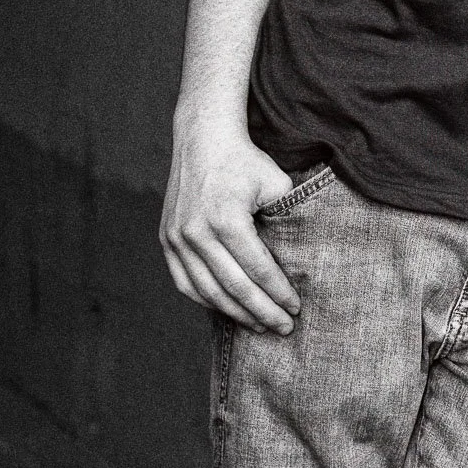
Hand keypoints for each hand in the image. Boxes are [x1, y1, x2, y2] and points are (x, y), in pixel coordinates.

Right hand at [160, 115, 300, 333]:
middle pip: (234, 288)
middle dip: (262, 312)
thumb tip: (300, 258)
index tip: (295, 309)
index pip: (258, 270)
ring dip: (235, 313)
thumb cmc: (245, 161)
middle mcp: (198, 233)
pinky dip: (207, 301)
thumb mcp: (276, 184)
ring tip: (259, 325)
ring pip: (208, 291)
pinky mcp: (167, 240)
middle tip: (283, 328)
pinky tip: (228, 310)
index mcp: (227, 221)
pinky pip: (186, 282)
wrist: (204, 139)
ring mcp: (178, 239)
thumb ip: (287, 220)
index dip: (278, 293)